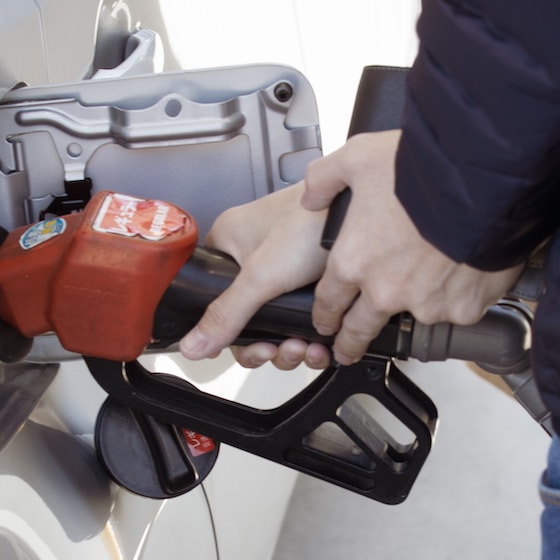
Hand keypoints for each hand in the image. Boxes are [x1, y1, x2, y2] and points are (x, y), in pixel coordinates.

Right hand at [177, 183, 332, 367]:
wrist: (365, 210)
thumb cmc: (314, 220)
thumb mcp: (262, 275)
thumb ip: (227, 313)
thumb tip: (194, 345)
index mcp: (228, 245)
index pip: (213, 302)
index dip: (230, 335)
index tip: (253, 347)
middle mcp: (253, 258)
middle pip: (248, 321)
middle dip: (268, 345)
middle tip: (282, 349)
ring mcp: (284, 270)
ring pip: (277, 324)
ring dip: (291, 346)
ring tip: (306, 346)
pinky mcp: (313, 279)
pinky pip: (303, 319)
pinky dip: (311, 338)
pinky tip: (321, 343)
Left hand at [303, 131, 523, 364]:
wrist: (480, 182)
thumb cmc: (421, 170)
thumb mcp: (357, 158)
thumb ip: (325, 180)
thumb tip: (312, 196)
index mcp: (354, 261)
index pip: (328, 302)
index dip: (325, 314)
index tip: (326, 321)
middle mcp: (385, 290)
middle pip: (359, 330)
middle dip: (350, 343)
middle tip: (349, 350)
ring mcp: (426, 304)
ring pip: (415, 316)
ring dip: (417, 304)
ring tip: (429, 282)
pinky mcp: (463, 309)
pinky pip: (457, 309)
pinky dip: (458, 295)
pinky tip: (463, 271)